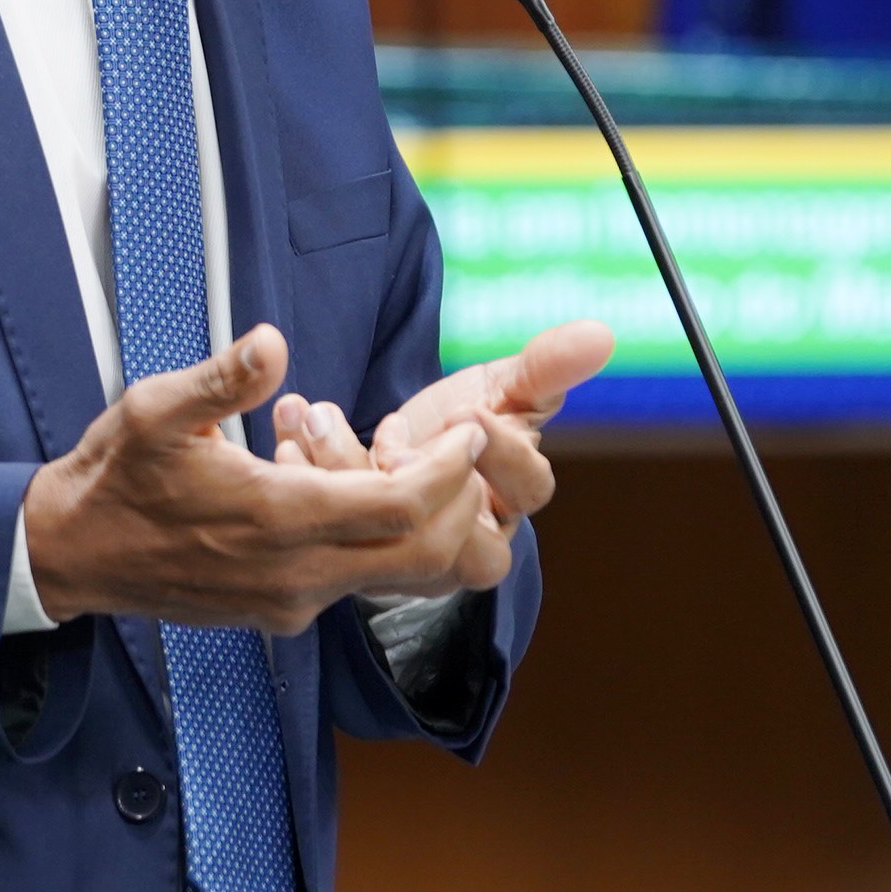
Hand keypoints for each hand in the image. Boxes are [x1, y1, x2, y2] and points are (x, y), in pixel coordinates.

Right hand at [22, 325, 496, 634]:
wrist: (73, 555)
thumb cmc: (115, 477)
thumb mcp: (155, 410)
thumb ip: (221, 377)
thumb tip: (272, 341)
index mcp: (275, 518)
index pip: (400, 506)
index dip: (449, 470)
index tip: (468, 432)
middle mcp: (295, 573)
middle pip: (421, 554)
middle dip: (457, 504)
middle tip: (461, 451)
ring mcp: (290, 601)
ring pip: (394, 575)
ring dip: (420, 524)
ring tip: (410, 462)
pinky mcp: (281, 613)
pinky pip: (356, 581)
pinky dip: (379, 541)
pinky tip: (350, 490)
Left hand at [269, 320, 612, 599]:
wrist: (404, 449)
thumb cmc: (464, 422)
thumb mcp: (503, 387)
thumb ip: (545, 366)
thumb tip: (600, 334)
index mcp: (513, 495)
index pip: (531, 489)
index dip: (504, 454)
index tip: (469, 413)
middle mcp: (471, 539)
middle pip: (466, 542)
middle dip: (417, 487)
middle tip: (389, 442)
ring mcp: (414, 557)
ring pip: (392, 542)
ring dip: (347, 476)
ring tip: (316, 420)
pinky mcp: (361, 556)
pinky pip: (335, 532)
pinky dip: (308, 477)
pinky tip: (290, 432)